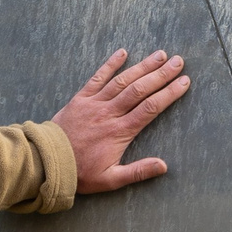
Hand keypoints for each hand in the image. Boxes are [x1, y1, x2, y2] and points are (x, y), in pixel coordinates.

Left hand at [51, 49, 190, 194]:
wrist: (47, 162)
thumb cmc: (80, 173)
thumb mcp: (111, 179)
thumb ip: (138, 171)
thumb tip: (164, 166)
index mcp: (119, 132)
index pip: (150, 108)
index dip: (169, 93)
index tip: (184, 82)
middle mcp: (109, 113)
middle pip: (140, 89)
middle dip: (161, 74)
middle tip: (179, 62)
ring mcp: (94, 103)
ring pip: (122, 80)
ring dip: (142, 66)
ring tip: (160, 55)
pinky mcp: (80, 98)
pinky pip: (97, 78)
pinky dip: (110, 64)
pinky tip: (123, 52)